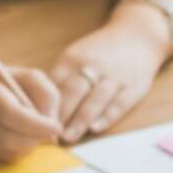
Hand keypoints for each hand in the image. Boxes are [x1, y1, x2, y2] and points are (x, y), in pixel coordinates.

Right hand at [0, 48, 63, 164]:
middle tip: (48, 130)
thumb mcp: (26, 75)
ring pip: (8, 153)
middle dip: (35, 138)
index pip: (11, 114)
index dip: (36, 124)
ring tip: (31, 130)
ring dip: (28, 145)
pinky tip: (17, 135)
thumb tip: (53, 123)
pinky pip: (2, 158)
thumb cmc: (0, 81)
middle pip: (9, 139)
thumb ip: (46, 94)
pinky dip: (17, 150)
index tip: (57, 127)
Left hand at [50, 12, 169, 142]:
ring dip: (80, 120)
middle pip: (73, 92)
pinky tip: (95, 128)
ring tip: (67, 138)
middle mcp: (93, 66)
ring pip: (95, 100)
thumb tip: (38, 105)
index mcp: (73, 58)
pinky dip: (106, 117)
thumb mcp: (76, 55)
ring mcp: (114, 77)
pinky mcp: (133, 87)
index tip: (35, 122)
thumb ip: (59, 78)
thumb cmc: (99, 52)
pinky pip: (119, 104)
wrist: (137, 35)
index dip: (44, 104)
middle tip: (48, 134)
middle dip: (60, 115)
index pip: (54, 83)